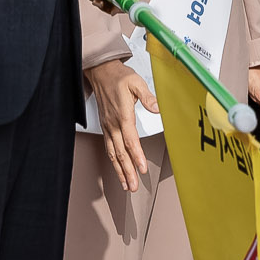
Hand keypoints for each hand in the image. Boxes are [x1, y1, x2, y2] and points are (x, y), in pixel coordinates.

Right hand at [84, 59, 157, 191]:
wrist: (101, 72)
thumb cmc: (119, 77)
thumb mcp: (136, 83)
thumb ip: (147, 97)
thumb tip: (158, 108)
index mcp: (122, 115)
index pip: (130, 140)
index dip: (136, 156)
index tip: (142, 168)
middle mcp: (113, 124)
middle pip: (120, 152)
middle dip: (127, 171)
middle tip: (133, 186)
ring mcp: (108, 127)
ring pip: (113, 153)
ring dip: (120, 170)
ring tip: (126, 184)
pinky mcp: (106, 126)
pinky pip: (109, 147)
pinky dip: (114, 161)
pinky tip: (118, 169)